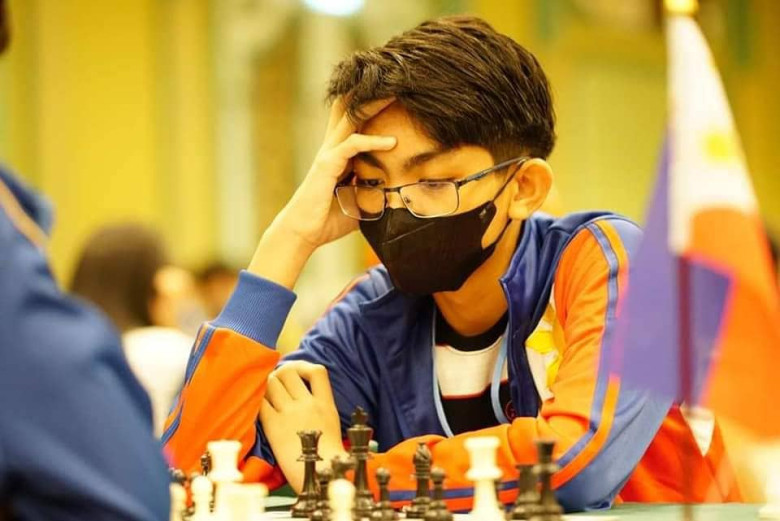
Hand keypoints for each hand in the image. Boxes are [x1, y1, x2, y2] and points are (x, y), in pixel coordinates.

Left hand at [259, 361, 345, 491]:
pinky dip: (258, 401)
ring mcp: (290, 413)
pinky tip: (259, 408)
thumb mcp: (332, 421)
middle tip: (275, 384)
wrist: (319, 474)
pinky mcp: (274, 426)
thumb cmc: (327, 454)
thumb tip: (304, 393)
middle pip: (288, 372)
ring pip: (272, 383)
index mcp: (325, 403)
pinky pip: (261, 402)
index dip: (303, 367)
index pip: (317, 371)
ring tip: (266, 395)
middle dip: (279, 374)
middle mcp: (307, 404)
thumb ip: (320, 404)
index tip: (297, 374)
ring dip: (267, 386)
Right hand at [278, 97, 396, 248]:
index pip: (354, 120)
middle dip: (372, 93)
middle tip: (395, 78)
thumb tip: (402, 195)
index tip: (391, 90)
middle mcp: (333, 148)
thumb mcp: (360, 203)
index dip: (368, 103)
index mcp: (340, 154)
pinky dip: (372, 142)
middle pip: (352, 110)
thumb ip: (377, 193)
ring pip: (351, 119)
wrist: (303, 233)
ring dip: (374, 105)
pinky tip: (391, 142)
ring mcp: (328, 154)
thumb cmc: (329, 220)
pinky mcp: (327, 165)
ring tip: (396, 93)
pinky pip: (352, 145)